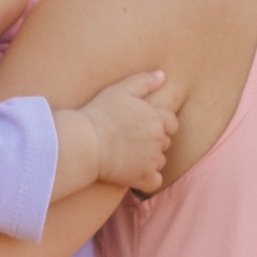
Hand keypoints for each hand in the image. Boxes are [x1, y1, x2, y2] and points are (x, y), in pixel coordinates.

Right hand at [73, 68, 181, 193]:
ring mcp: (152, 159)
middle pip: (164, 142)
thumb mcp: (119, 90)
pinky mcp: (143, 177)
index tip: (142, 128)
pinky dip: (146, 179)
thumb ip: (143, 81)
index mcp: (156, 117)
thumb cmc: (98, 113)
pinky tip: (132, 174)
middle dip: (153, 142)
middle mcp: (158, 138)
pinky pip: (154, 181)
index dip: (160, 125)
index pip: (171, 123)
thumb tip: (162, 75)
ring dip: (149, 160)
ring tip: (127, 157)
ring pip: (160, 161)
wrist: (84, 142)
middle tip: (130, 142)